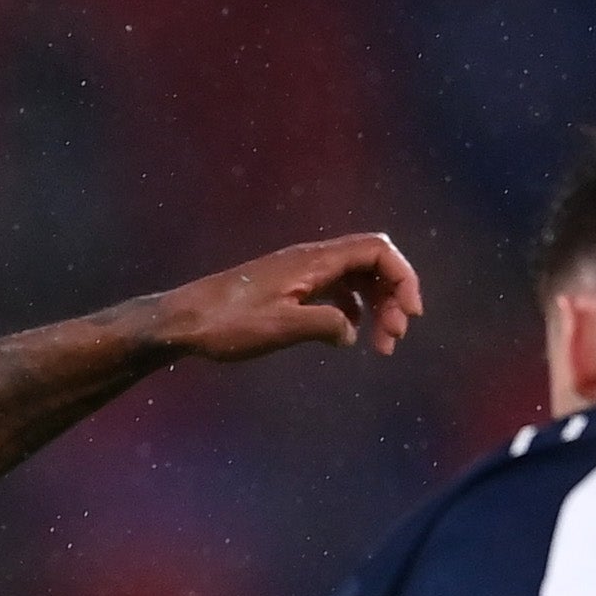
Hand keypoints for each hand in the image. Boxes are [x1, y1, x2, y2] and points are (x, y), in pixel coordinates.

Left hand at [148, 233, 423, 364]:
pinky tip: (347, 336)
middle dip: (393, 297)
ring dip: (376, 306)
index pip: (377, 251)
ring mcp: (301, 273)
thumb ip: (323, 325)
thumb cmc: (226, 324)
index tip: (410, 315)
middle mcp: (311, 260)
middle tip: (393, 340)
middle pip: (372, 264)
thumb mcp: (280, 327)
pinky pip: (336, 290)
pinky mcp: (291, 288)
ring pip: (356, 278)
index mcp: (313, 261)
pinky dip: (352, 310)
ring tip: (380, 344)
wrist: (186, 320)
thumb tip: (350, 331)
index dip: (402, 278)